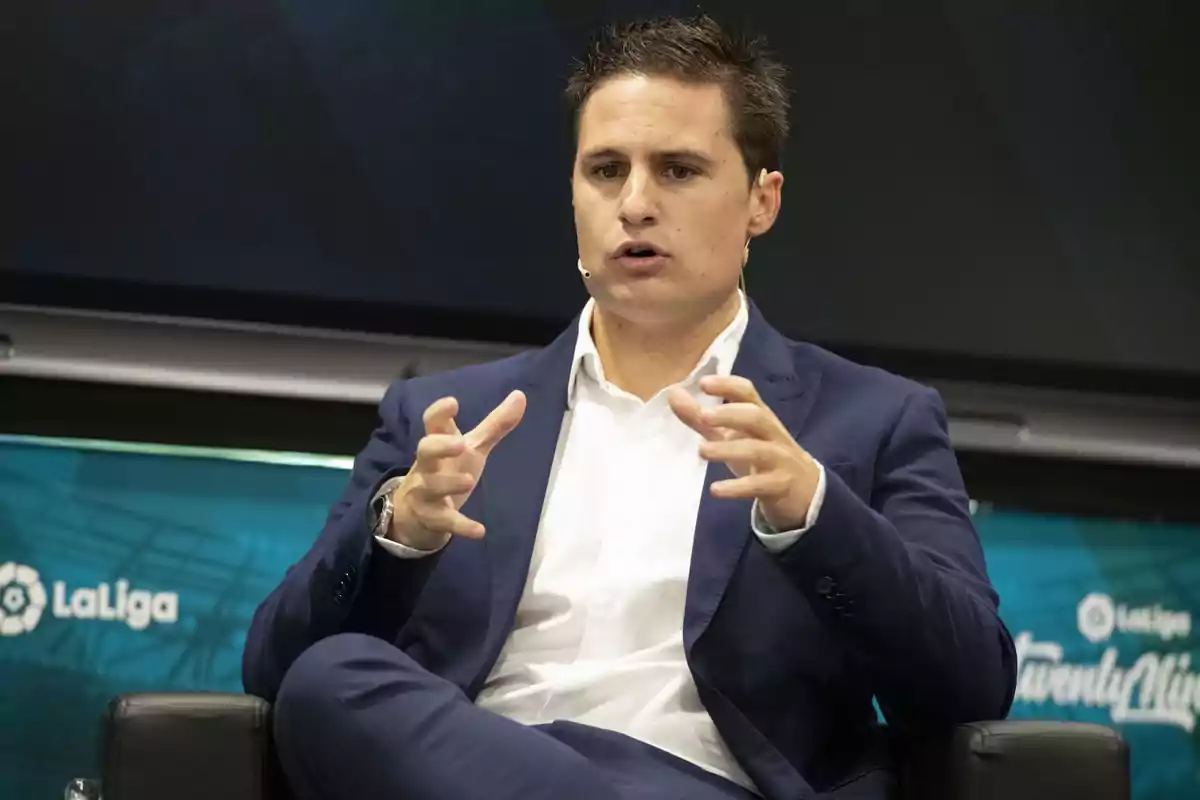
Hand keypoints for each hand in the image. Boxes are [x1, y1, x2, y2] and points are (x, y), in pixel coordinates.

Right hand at [389, 390, 525, 549]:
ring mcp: (426, 492)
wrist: (415, 513)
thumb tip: (520, 395)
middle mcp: (428, 465)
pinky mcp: (431, 517)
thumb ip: (495, 425)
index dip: (439, 412)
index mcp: (439, 443)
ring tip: (469, 481)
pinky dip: (461, 526)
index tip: (453, 402)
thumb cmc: (447, 470)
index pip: (432, 423)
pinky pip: (444, 522)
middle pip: (424, 450)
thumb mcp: (472, 448)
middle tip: (460, 443)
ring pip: (431, 487)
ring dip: (448, 483)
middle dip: (439, 446)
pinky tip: (479, 531)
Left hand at [668, 375, 819, 530]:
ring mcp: (779, 459)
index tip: (703, 383)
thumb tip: (673, 394)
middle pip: (756, 416)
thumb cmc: (762, 456)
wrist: (805, 491)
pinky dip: (737, 488)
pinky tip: (715, 490)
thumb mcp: (732, 436)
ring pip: (758, 450)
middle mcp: (772, 433)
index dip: (727, 385)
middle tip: (703, 416)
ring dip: (729, 449)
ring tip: (702, 451)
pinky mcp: (780, 485)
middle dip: (730, 414)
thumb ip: (702, 419)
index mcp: (759, 416)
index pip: (747, 393)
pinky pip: (760, 484)